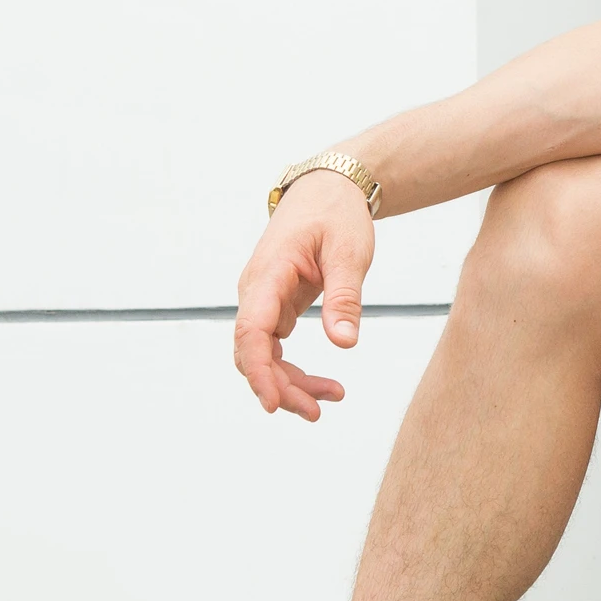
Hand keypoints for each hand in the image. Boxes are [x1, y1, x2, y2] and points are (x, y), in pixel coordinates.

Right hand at [233, 170, 375, 421]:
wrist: (328, 189)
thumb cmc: (337, 214)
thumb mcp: (349, 252)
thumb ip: (345, 297)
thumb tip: (344, 343)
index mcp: (268, 275)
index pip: (251, 331)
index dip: (258, 371)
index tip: (274, 403)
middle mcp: (256, 291)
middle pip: (253, 352)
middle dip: (281, 387)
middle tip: (318, 412)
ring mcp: (263, 300)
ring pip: (264, 354)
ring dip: (291, 383)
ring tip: (332, 398)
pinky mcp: (276, 306)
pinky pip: (276, 347)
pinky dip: (295, 369)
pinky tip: (324, 385)